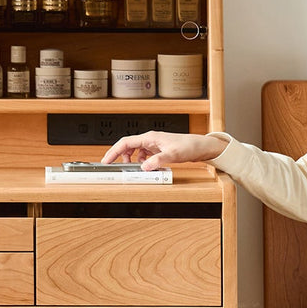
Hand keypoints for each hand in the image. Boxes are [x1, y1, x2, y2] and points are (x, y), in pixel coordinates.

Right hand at [100, 131, 225, 170]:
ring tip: (133, 169)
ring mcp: (153, 145)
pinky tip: (147, 168)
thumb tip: (144, 167)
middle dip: (119, 157)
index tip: (106, 161)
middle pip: (127, 147)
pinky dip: (141, 163)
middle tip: (114, 167)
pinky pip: (144, 156)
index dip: (113, 151)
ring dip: (131, 161)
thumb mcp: (172, 155)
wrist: (200, 146)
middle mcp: (149, 139)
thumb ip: (157, 161)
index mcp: (149, 137)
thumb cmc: (188, 146)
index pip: (125, 143)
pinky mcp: (158, 150)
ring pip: (135, 152)